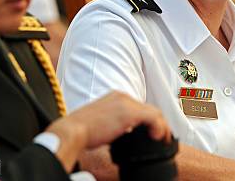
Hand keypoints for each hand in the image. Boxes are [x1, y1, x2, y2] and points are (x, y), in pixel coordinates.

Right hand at [46, 91, 170, 171]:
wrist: (71, 131)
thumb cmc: (80, 131)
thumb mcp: (100, 122)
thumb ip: (113, 123)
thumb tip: (122, 134)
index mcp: (115, 97)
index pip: (139, 107)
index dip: (148, 120)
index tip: (152, 132)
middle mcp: (122, 97)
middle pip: (148, 109)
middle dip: (158, 123)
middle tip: (162, 137)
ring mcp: (126, 103)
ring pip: (154, 113)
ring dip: (161, 127)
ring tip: (163, 139)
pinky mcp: (129, 113)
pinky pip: (153, 118)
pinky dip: (159, 128)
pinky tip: (158, 138)